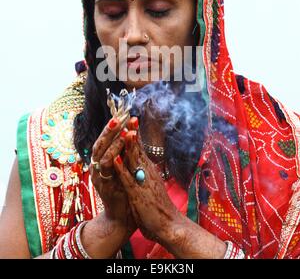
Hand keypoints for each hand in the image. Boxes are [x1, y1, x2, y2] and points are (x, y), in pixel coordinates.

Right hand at [90, 117, 135, 239]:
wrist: (122, 216)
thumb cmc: (125, 190)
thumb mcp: (125, 167)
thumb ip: (124, 152)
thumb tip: (131, 132)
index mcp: (103, 160)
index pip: (106, 139)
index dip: (113, 127)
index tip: (122, 113)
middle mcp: (97, 166)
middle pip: (101, 143)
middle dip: (109, 130)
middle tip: (119, 117)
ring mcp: (98, 175)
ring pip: (102, 154)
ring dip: (113, 142)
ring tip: (123, 130)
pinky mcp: (102, 186)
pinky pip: (107, 169)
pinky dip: (112, 158)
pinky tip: (119, 151)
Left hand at [113, 124, 178, 242]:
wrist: (169, 225)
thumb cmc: (159, 205)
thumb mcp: (152, 183)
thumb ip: (145, 171)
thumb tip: (140, 159)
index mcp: (149, 170)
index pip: (140, 148)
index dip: (134, 133)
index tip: (130, 118)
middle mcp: (147, 173)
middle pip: (138, 149)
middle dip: (132, 133)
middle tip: (129, 116)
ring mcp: (143, 183)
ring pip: (134, 161)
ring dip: (128, 146)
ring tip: (123, 131)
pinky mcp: (138, 195)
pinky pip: (128, 180)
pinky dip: (121, 169)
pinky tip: (116, 160)